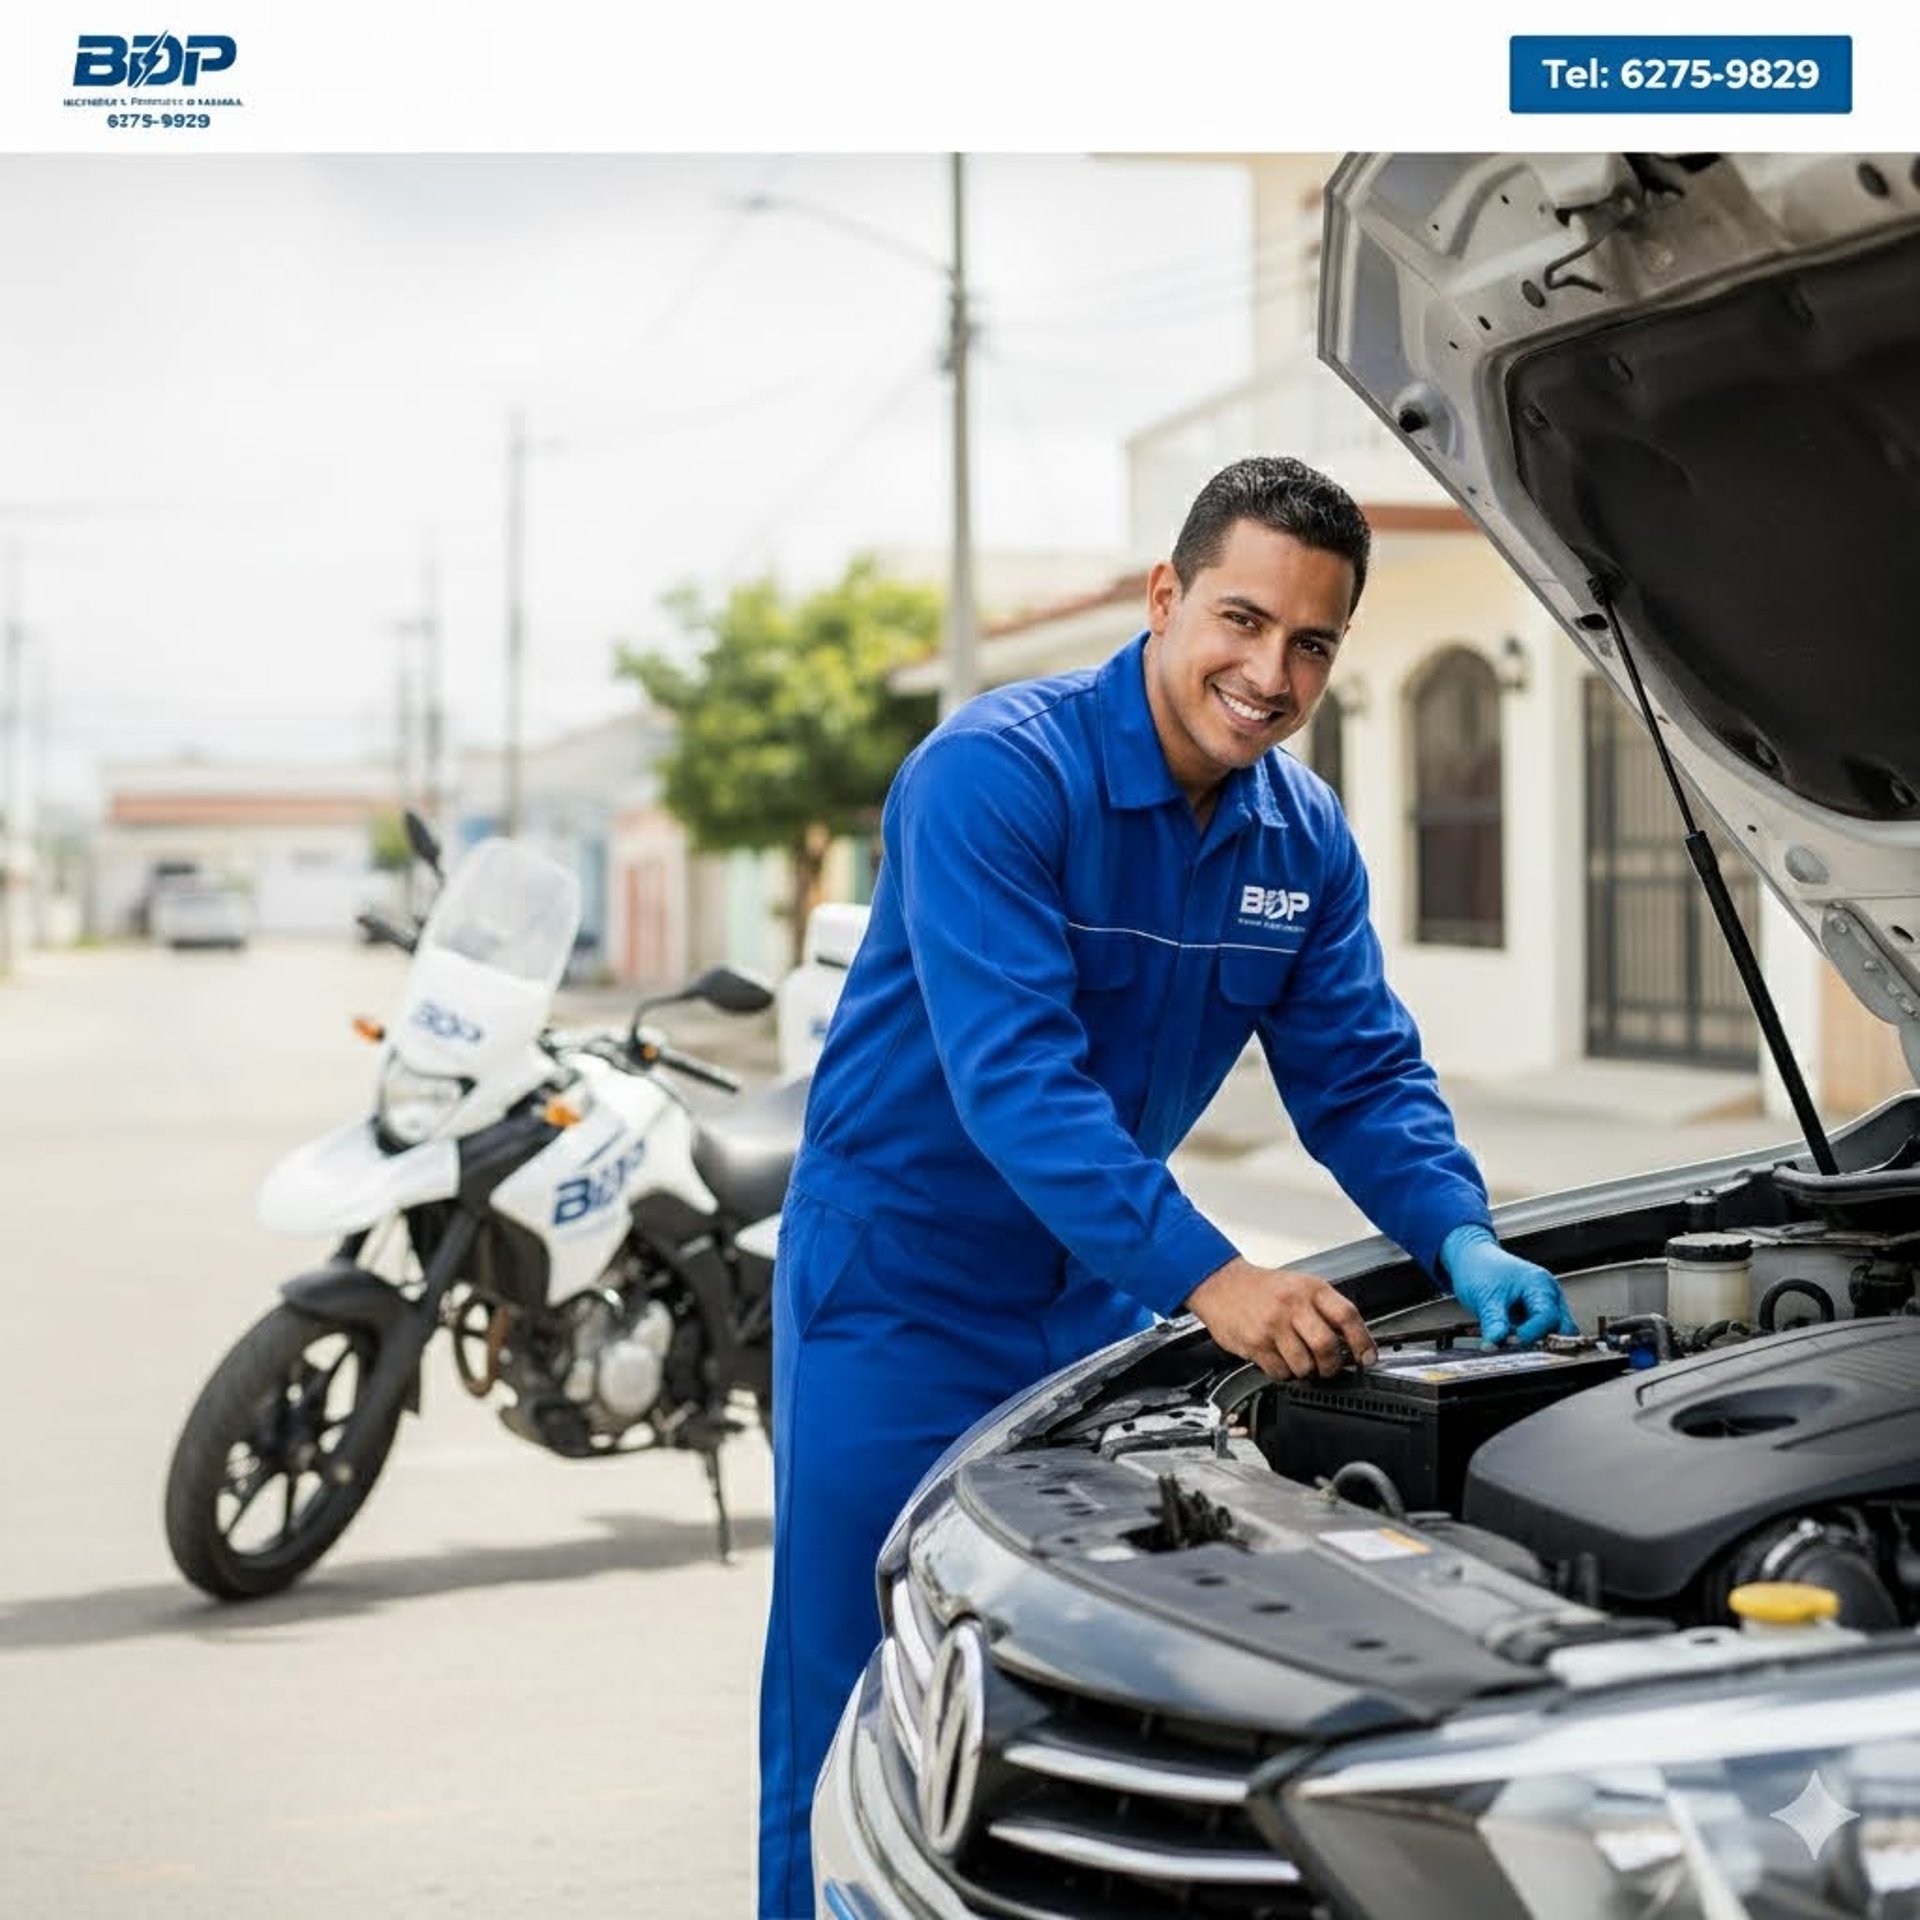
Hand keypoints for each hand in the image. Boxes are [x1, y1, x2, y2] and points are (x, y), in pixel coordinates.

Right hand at [1186, 1256, 1377, 1380]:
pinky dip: (1284, 1373)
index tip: (1367, 1357)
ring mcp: (1273, 1325)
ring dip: (1306, 1371)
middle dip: (1332, 1365)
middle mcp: (1292, 1305)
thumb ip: (1324, 1309)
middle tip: (1329, 1367)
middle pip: (1326, 1346)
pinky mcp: (1255, 1343)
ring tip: (1299, 1360)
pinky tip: (1279, 1359)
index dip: (1362, 1341)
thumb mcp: (1299, 1285)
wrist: (1221, 1284)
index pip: (1346, 1316)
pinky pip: (1280, 1372)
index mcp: (1310, 1289)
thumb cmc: (1263, 1288)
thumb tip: (1351, 1341)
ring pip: (1304, 1365)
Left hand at [1440, 1224, 1576, 1345]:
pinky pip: (1544, 1332)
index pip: (1547, 1316)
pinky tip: (1513, 1338)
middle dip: (1543, 1341)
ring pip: (1555, 1332)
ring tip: (1511, 1340)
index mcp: (1540, 1285)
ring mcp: (1547, 1304)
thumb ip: (1493, 1322)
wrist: (1474, 1260)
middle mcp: (1549, 1294)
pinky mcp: (1539, 1314)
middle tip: (1516, 1346)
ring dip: (1537, 1341)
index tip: (1514, 1341)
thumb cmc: (1481, 1270)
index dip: (1532, 1333)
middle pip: (1561, 1328)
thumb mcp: (1484, 1297)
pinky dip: (1531, 1339)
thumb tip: (1494, 1344)